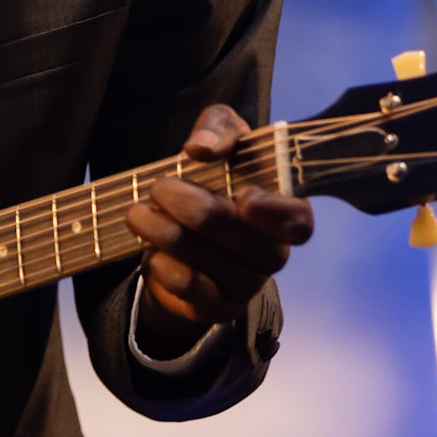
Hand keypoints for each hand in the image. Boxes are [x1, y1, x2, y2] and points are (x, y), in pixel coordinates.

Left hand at [125, 104, 312, 360]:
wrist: (182, 222)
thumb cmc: (213, 174)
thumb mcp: (218, 136)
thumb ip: (217, 129)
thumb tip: (201, 148)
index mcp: (283, 212)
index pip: (299, 223)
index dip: (275, 214)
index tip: (242, 196)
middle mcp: (272, 253)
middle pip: (242, 241)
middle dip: (194, 210)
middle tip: (160, 188)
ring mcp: (247, 284)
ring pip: (211, 265)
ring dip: (167, 235)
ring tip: (137, 213)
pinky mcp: (218, 307)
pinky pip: (193, 294)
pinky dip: (165, 270)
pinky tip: (149, 251)